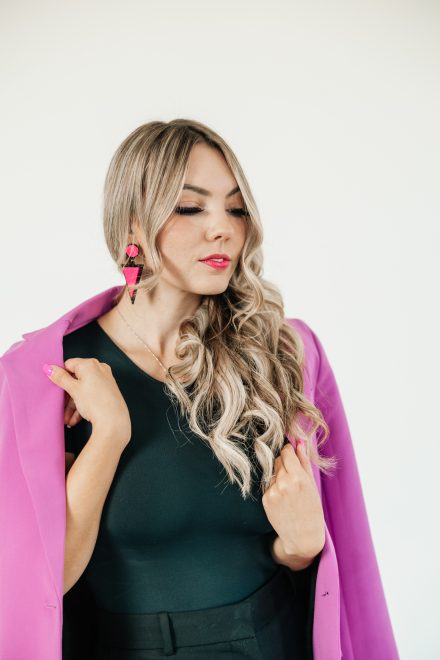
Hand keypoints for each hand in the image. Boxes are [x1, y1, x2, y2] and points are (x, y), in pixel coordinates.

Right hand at [45, 358, 131, 444]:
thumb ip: (60, 378)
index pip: (69, 365)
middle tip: (60, 406)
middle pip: (76, 379)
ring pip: (83, 390)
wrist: (114, 421)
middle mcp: (100, 369)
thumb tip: (49, 368)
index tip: (55, 387)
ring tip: (67, 419)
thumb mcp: (73, 389)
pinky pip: (91, 396)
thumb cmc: (95, 402)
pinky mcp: (108, 392)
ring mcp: (105, 381)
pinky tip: (75, 420)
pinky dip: (82, 406)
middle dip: (67, 396)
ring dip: (73, 405)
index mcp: (90, 364)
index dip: (61, 376)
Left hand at [262, 439, 324, 559]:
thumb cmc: (312, 509)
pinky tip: (283, 499)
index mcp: (298, 478)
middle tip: (293, 478)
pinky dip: (274, 488)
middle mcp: (284, 484)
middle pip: (278, 461)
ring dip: (279, 477)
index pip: (286, 452)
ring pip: (272, 473)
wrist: (302, 537)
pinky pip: (268, 485)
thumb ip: (304, 461)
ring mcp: (273, 492)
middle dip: (285, 465)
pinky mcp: (266, 500)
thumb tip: (300, 441)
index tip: (291, 454)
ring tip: (289, 491)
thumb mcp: (312, 484)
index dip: (289, 452)